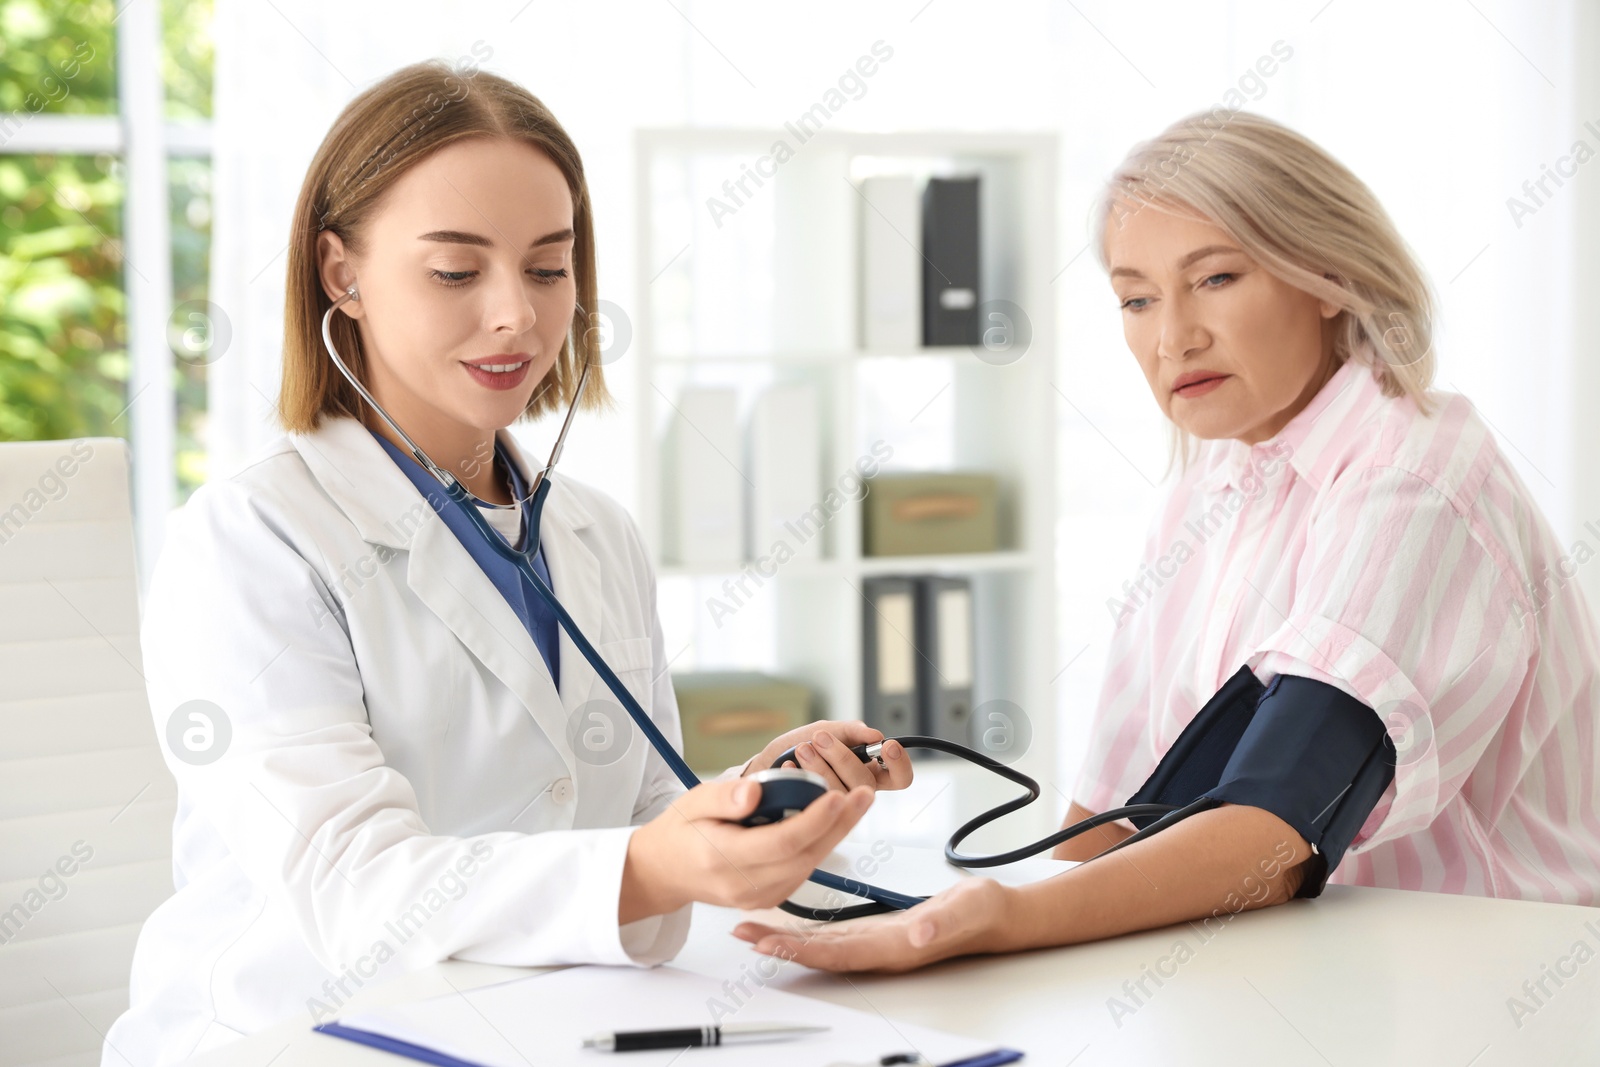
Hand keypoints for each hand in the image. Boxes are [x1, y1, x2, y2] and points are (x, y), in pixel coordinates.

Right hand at [621, 777, 873, 922]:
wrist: (665, 871)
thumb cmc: (681, 830)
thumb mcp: (693, 802)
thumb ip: (725, 798)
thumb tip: (756, 791)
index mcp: (723, 860)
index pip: (781, 843)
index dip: (814, 821)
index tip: (838, 796)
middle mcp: (744, 886)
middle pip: (804, 856)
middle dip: (839, 825)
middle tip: (866, 794)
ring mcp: (757, 897)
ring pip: (808, 865)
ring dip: (836, 834)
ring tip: (858, 802)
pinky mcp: (767, 898)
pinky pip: (802, 870)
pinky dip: (820, 845)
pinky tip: (835, 821)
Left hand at [732, 877, 1016, 973]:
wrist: (999, 916)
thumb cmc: (984, 913)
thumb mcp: (969, 909)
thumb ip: (944, 921)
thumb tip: (917, 932)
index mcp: (894, 948)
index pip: (837, 953)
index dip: (800, 950)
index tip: (767, 943)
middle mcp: (880, 950)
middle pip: (819, 953)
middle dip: (779, 945)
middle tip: (740, 933)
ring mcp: (879, 943)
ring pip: (823, 945)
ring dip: (787, 939)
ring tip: (752, 930)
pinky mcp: (881, 932)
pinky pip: (836, 934)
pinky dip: (808, 930)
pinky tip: (790, 924)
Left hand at [744, 720, 912, 792]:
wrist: (765, 765)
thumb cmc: (799, 748)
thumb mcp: (825, 730)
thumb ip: (849, 731)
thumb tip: (874, 734)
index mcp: (868, 773)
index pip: (899, 777)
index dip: (900, 764)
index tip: (887, 746)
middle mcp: (856, 793)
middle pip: (865, 784)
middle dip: (843, 757)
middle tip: (821, 738)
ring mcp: (835, 808)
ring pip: (839, 793)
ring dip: (820, 766)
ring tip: (802, 749)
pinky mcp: (812, 818)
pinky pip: (812, 803)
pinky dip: (800, 777)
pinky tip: (790, 766)